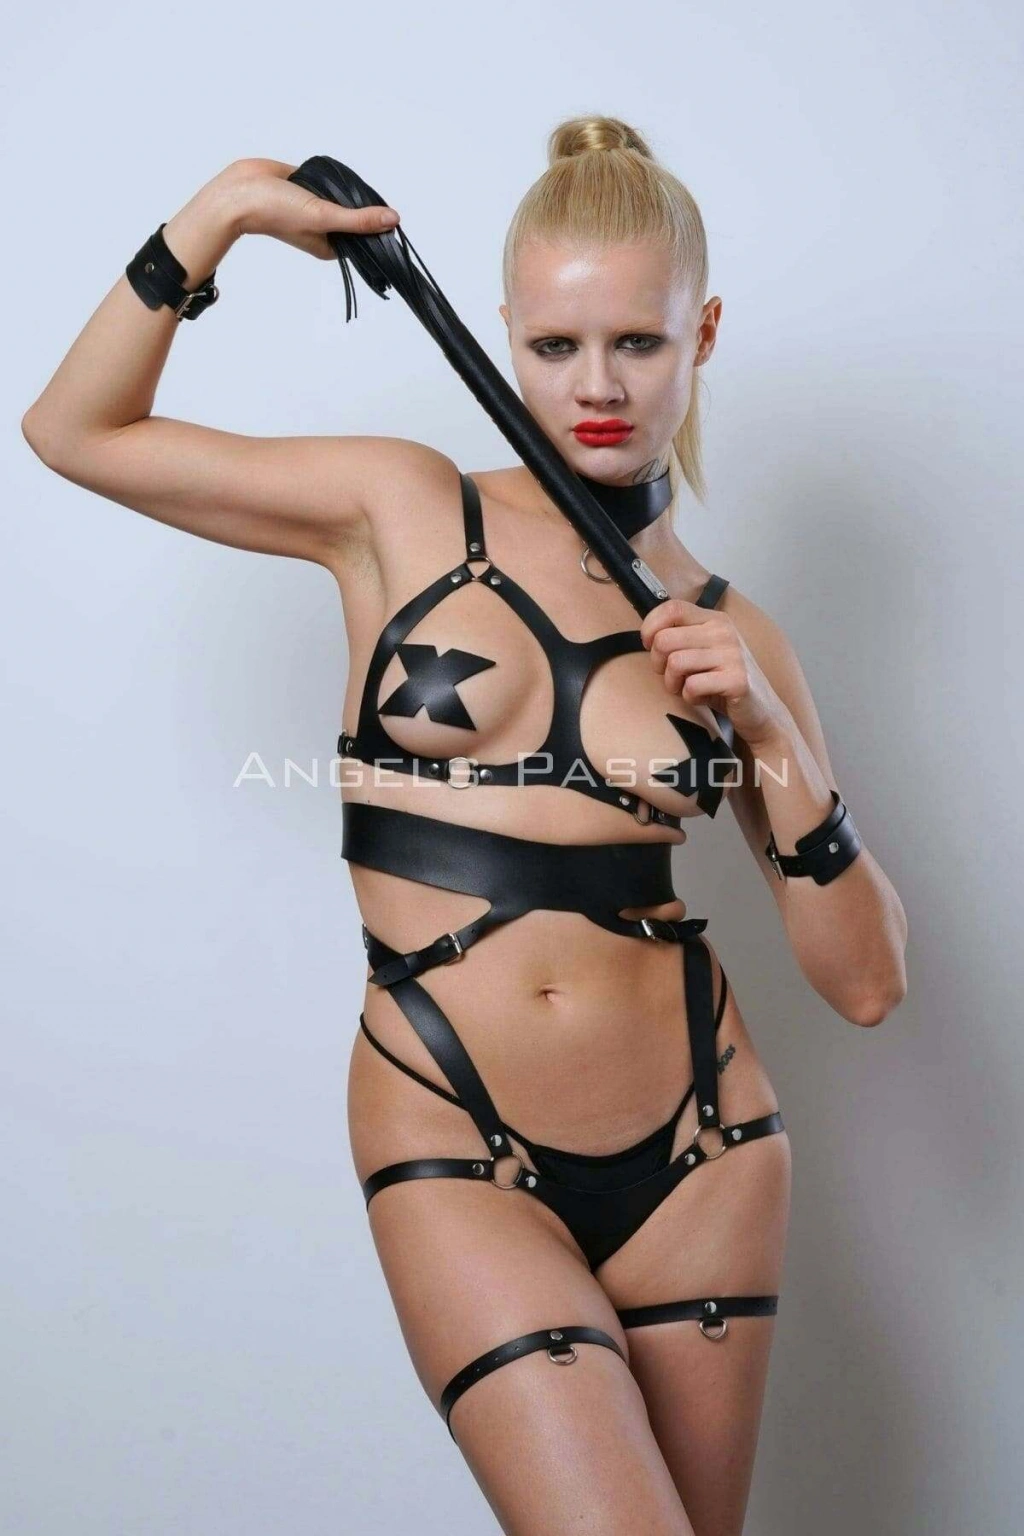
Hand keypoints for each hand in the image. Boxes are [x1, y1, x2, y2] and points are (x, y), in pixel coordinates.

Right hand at [222, 158, 399, 259]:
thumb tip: (392, 220)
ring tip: (336, 184)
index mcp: (331, 245)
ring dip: (345, 185)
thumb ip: (358, 220)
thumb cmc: (275, 212)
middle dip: (361, 202)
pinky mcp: (306, 186)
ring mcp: (316, 206)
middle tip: (360, 193)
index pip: (364, 237)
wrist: (239, 192)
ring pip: (343, 194)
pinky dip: (329, 174)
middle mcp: (325, 228)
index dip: (378, 226)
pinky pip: (328, 178)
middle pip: (356, 214)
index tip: (388, 213)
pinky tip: (326, 172)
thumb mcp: (323, 216)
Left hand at [639, 595, 786, 746]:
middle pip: (665, 639)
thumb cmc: (721, 681)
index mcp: (714, 619)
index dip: (650, 627)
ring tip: (687, 689)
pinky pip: (692, 686)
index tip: (649, 646)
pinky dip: (690, 697)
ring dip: (673, 684)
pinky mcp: (736, 680)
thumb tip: (648, 635)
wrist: (760, 710)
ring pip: (675, 663)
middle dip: (658, 664)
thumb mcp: (703, 651)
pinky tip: (703, 698)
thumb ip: (680, 638)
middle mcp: (724, 632)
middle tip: (672, 677)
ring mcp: (732, 655)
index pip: (672, 608)